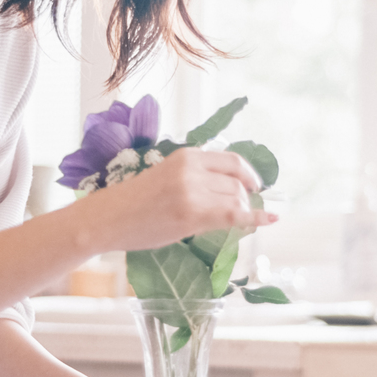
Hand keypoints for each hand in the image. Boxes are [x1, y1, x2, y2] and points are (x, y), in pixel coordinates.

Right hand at [77, 148, 276, 253]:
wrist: (106, 218)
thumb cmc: (132, 202)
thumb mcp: (166, 176)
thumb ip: (195, 177)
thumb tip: (229, 188)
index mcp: (186, 155)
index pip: (232, 161)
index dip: (249, 175)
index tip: (255, 186)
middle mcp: (191, 169)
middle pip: (238, 182)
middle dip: (247, 197)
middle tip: (247, 209)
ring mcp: (192, 191)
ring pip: (237, 199)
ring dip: (243, 212)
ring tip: (237, 221)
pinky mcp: (191, 214)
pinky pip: (234, 215)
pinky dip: (256, 218)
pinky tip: (269, 220)